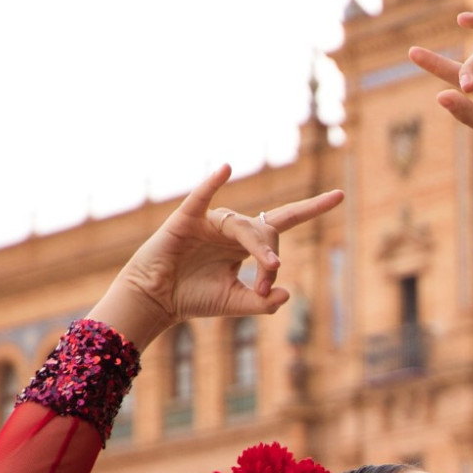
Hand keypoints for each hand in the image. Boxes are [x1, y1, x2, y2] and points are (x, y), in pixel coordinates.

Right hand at [85, 166, 340, 346]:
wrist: (157, 299)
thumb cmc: (194, 298)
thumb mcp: (235, 303)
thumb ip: (262, 302)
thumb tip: (287, 293)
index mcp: (245, 245)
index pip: (283, 222)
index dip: (307, 215)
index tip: (315, 231)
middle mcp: (230, 229)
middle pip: (265, 230)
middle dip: (271, 254)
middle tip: (268, 280)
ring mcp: (209, 221)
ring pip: (241, 226)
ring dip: (258, 246)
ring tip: (268, 267)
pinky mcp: (187, 219)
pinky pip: (202, 197)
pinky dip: (212, 183)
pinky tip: (225, 169)